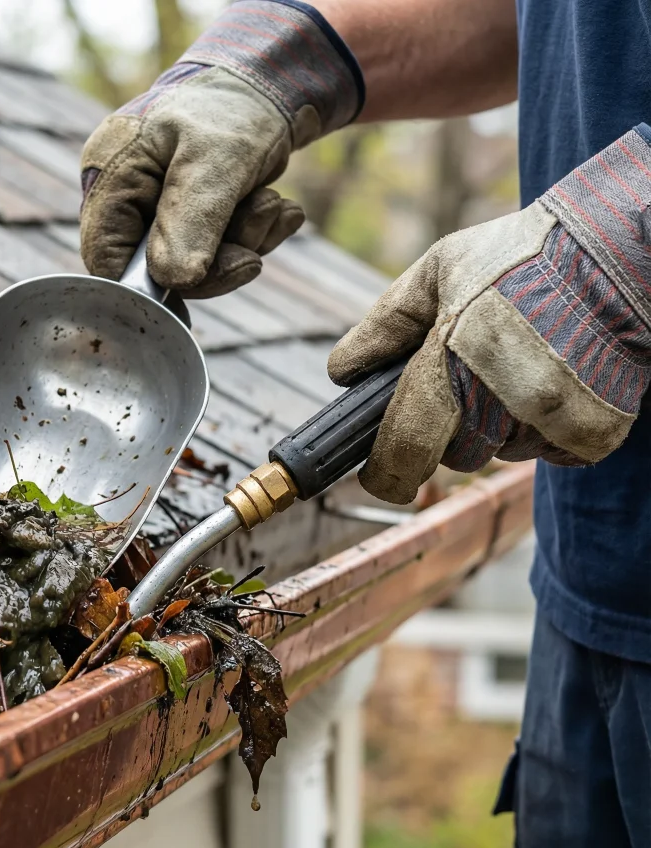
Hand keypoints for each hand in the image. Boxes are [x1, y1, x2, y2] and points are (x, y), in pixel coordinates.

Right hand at [80, 1, 361, 298]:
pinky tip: (278, 209)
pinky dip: (254, 237)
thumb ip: (191, 221)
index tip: (199, 277)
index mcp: (112, 178)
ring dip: (245, 243)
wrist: (272, 83)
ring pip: (197, 267)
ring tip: (272, 203)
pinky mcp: (192, 220)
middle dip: (216, 259)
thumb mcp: (215, 161)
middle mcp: (129, 200)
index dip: (148, 284)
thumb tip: (174, 280)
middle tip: (259, 230)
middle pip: (158, 270)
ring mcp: (161, 212)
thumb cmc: (232, 109)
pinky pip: (220, 255)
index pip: (106, 259)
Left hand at [328, 127, 650, 503]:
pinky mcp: (594, 433)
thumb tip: (343, 372)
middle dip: (451, 428)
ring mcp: (550, 422)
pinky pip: (548, 452)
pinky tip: (555, 377)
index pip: (404, 448)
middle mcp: (501, 401)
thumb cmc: (526, 253)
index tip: (379, 477)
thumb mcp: (441, 269)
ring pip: (501, 453)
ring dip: (500, 425)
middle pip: (454, 455)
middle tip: (471, 377)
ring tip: (520, 363)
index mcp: (453, 361)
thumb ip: (387, 323)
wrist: (625, 250)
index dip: (385, 474)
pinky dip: (546, 427)